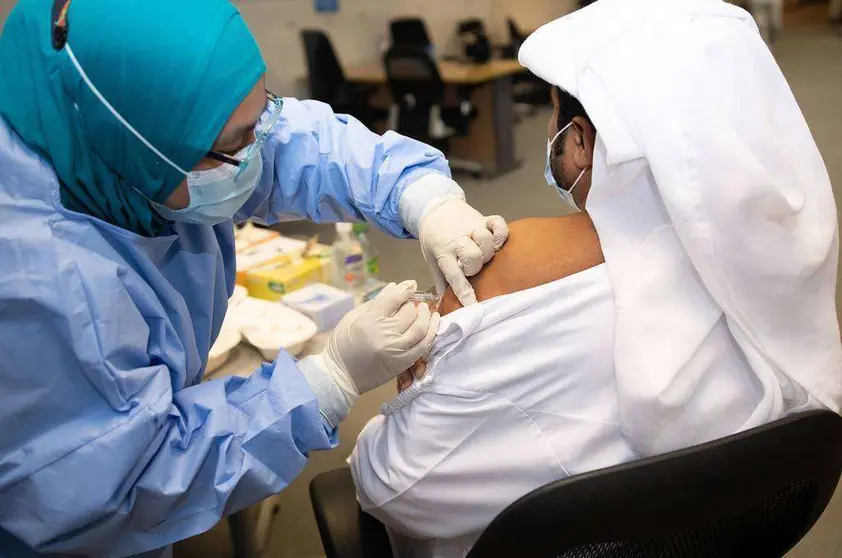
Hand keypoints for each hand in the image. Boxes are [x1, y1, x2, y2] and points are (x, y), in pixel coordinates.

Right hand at [320, 281, 439, 394]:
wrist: (341, 376)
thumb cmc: (342, 345)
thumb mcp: (352, 319)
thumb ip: (374, 303)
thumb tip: (393, 287)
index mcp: (369, 322)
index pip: (393, 299)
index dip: (404, 288)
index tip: (411, 284)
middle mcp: (385, 335)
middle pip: (408, 312)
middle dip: (411, 304)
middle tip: (410, 302)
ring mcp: (396, 351)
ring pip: (420, 328)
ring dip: (425, 316)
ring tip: (425, 310)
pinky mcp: (403, 363)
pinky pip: (424, 345)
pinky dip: (431, 332)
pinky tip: (433, 322)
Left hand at [419, 196, 507, 305]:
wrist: (436, 208)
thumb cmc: (434, 238)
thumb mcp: (431, 258)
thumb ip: (440, 279)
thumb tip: (444, 302)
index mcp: (444, 251)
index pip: (454, 275)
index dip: (464, 291)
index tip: (472, 304)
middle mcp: (459, 239)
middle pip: (474, 257)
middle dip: (474, 266)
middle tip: (471, 266)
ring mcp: (473, 227)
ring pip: (487, 241)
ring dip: (487, 250)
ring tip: (482, 251)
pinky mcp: (484, 218)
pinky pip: (499, 224)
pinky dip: (500, 232)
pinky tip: (496, 239)